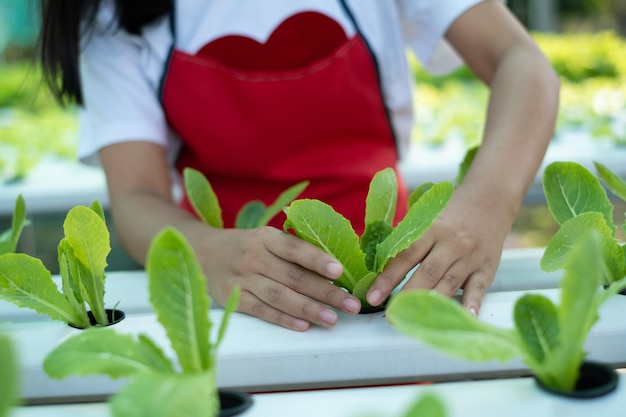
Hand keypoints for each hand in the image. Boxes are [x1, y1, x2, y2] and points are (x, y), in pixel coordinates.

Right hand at [199, 226, 361, 330]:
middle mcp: (254, 257)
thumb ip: (293, 250)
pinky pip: (262, 310)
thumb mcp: (265, 239)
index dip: (317, 259)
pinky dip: (283, 319)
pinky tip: (303, 325)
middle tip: (351, 304)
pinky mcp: (233, 298)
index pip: (294, 248)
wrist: (201, 253)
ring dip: (309, 309)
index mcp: (266, 238)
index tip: (340, 270)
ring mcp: (242, 279)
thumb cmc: (246, 247)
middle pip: (293, 276)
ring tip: (332, 319)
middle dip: (325, 292)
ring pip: (280, 296)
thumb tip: (334, 268)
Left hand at [366, 187, 511, 314]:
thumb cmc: (451, 213)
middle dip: (406, 296)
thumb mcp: (427, 219)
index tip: (372, 295)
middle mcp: (451, 244)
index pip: (406, 255)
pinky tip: (464, 317)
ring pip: (448, 284)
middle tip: (390, 314)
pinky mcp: (486, 269)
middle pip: (427, 273)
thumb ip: (409, 241)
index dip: (388, 277)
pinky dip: (471, 304)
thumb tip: (379, 265)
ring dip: (431, 304)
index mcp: (432, 229)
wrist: (490, 200)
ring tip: (414, 322)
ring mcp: (470, 258)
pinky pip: (478, 289)